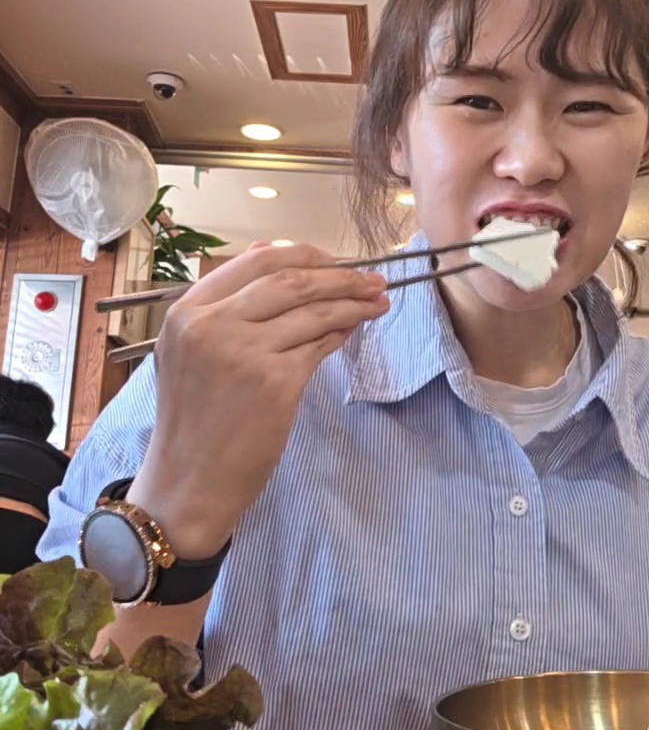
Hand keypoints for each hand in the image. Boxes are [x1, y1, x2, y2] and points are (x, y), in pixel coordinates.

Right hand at [129, 243, 388, 557]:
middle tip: (370, 278)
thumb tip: (267, 248)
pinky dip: (344, 331)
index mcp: (187, 312)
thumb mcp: (190, 350)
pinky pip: (321, 344)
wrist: (189, 481)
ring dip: (354, 300)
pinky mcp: (275, 382)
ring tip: (378, 298)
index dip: (303, 254)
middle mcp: (212, 325)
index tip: (333, 260)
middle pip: (291, 279)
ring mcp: (244, 353)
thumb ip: (225, 301)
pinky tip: (357, 327)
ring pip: (313, 309)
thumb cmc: (194, 418)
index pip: (255, 260)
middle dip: (340, 274)